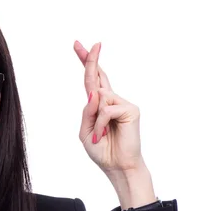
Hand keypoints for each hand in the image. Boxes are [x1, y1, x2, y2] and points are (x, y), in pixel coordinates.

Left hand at [73, 41, 144, 174]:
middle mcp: (111, 100)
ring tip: (99, 136)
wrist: (117, 166)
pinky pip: (107, 110)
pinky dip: (101, 124)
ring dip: (95, 120)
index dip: (86, 62)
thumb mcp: (86, 131)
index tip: (79, 45)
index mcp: (99, 105)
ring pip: (99, 98)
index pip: (92, 80)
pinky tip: (104, 134)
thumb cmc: (102, 150)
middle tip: (81, 43)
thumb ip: (87, 111)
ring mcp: (122, 103)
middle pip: (99, 75)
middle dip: (89, 59)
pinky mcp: (131, 110)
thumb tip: (95, 93)